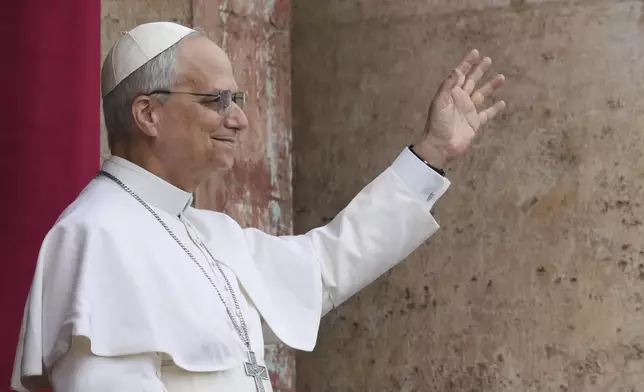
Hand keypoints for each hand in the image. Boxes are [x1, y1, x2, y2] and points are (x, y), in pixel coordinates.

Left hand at [414, 49, 505, 167]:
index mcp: (451, 93)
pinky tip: (502, 103)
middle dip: (479, 70)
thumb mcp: (440, 102)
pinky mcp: (475, 123)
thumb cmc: (438, 124)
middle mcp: (460, 100)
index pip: (460, 75)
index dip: (467, 64)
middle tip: (488, 59)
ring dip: (490, 86)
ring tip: (501, 77)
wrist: (441, 146)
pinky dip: (494, 109)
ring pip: (482, 95)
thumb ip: (448, 86)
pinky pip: (487, 114)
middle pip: (472, 81)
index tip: (475, 52)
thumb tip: (457, 70)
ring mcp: (468, 111)